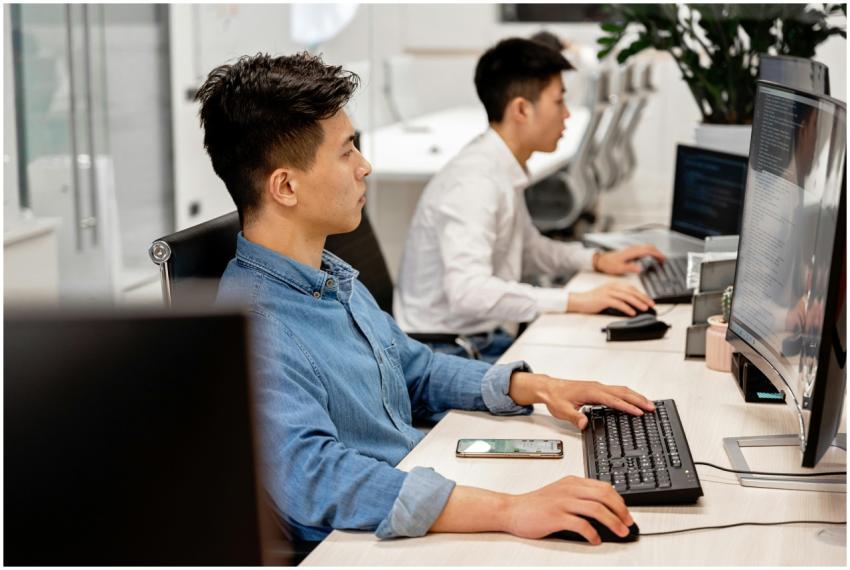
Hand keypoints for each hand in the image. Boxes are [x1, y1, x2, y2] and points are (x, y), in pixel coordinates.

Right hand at [502, 476, 633, 543]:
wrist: (513, 510)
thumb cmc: (536, 504)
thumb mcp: (560, 492)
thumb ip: (579, 495)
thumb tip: (603, 508)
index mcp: (572, 482)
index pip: (604, 487)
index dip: (620, 501)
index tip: (626, 513)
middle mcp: (569, 489)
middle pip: (604, 496)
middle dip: (621, 511)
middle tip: (628, 523)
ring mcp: (562, 502)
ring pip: (596, 509)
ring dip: (613, 522)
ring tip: (619, 532)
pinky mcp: (555, 516)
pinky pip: (581, 524)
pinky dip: (592, 533)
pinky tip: (595, 540)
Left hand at [509, 372, 654, 428]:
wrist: (549, 388)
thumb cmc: (555, 397)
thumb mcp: (562, 410)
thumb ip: (574, 417)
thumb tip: (584, 423)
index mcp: (591, 392)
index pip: (613, 400)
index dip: (627, 407)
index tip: (639, 412)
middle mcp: (597, 387)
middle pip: (623, 392)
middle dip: (638, 399)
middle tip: (651, 407)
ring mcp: (598, 387)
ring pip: (621, 390)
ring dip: (635, 396)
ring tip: (648, 404)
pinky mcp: (597, 389)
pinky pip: (616, 391)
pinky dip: (628, 395)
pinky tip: (633, 401)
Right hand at [567, 281, 653, 315]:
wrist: (579, 300)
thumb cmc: (592, 300)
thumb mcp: (607, 296)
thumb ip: (618, 298)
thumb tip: (631, 306)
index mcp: (614, 285)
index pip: (632, 288)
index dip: (642, 294)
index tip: (649, 300)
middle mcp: (612, 286)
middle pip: (631, 292)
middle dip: (643, 298)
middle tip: (651, 304)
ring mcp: (608, 292)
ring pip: (627, 297)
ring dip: (637, 303)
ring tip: (645, 308)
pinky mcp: (604, 299)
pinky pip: (618, 303)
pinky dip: (627, 308)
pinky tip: (632, 312)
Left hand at [595, 244, 665, 274]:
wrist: (600, 260)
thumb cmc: (608, 264)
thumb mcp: (619, 268)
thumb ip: (630, 268)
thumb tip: (640, 269)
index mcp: (632, 252)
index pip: (648, 250)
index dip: (657, 254)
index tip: (663, 259)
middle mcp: (632, 249)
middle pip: (649, 247)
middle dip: (658, 252)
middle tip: (664, 260)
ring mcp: (631, 249)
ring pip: (646, 247)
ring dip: (654, 252)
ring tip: (659, 260)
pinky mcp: (630, 251)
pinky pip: (642, 249)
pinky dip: (649, 252)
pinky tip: (649, 258)